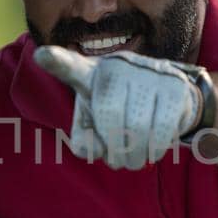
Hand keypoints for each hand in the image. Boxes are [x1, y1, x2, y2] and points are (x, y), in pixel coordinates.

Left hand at [33, 46, 202, 169]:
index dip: (57, 62)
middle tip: (118, 161)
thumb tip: (94, 149)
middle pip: (109, 118)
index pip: (71, 68)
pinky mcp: (174, 86)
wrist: (165, 94)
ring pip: (138, 127)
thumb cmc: (119, 111)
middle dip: (114, 150)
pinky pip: (162, 129)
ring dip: (135, 156)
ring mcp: (148, 73)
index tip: (42, 56)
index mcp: (90, 74)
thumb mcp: (93, 124)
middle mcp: (118, 66)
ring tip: (134, 160)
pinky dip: (155, 149)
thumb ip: (84, 141)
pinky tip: (152, 150)